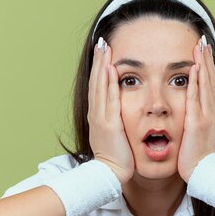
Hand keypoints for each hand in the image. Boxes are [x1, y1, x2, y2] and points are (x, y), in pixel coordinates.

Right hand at [87, 39, 134, 184]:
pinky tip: (110, 69)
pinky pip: (109, 99)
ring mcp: (101, 117)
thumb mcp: (112, 135)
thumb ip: (114, 122)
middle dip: (99, 60)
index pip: (98, 86)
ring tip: (104, 48)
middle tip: (101, 41)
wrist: (108, 174)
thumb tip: (117, 114)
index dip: (99, 68)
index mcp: (98, 115)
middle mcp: (96, 113)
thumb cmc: (114, 158)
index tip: (103, 52)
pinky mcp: (109, 123)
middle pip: (96, 81)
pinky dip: (109, 83)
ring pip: (100, 86)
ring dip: (102, 65)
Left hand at [177, 38, 214, 182]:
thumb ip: (196, 117)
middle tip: (203, 40)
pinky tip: (194, 69)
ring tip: (199, 47)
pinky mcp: (197, 123)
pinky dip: (196, 82)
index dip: (208, 66)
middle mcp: (212, 111)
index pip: (210, 84)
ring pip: (206, 84)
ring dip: (203, 64)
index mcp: (211, 113)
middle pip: (210, 79)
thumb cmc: (196, 155)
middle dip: (206, 59)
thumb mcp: (198, 132)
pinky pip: (196, 98)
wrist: (201, 172)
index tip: (204, 50)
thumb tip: (193, 109)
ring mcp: (206, 116)